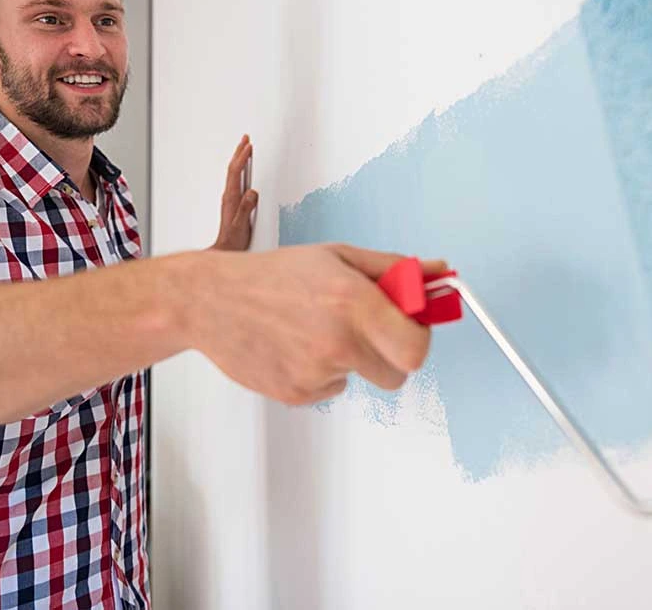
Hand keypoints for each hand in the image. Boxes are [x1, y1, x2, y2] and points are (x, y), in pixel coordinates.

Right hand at [183, 244, 447, 404]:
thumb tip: (439, 273)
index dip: (418, 339)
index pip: (417, 348)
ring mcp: (315, 373)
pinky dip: (322, 371)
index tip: (410, 328)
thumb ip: (393, 269)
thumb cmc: (274, 274)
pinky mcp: (296, 395)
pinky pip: (330, 387)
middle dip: (390, 354)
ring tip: (317, 329)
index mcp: (353, 302)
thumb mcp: (338, 256)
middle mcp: (337, 342)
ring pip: (360, 378)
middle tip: (366, 329)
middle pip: (397, 374)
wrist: (212, 300)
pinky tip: (296, 345)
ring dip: (352, 359)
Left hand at [211, 135, 257, 250]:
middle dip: (239, 152)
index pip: (236, 172)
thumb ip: (246, 208)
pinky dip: (240, 170)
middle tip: (245, 138)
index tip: (249, 146)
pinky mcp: (233, 202)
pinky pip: (236, 180)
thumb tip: (252, 192)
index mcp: (231, 198)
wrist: (225, 249)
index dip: (242, 158)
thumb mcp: (241, 225)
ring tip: (244, 148)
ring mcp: (230, 198)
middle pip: (232, 168)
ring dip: (239, 159)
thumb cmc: (234, 239)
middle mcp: (229, 196)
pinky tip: (244, 170)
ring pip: (233, 173)